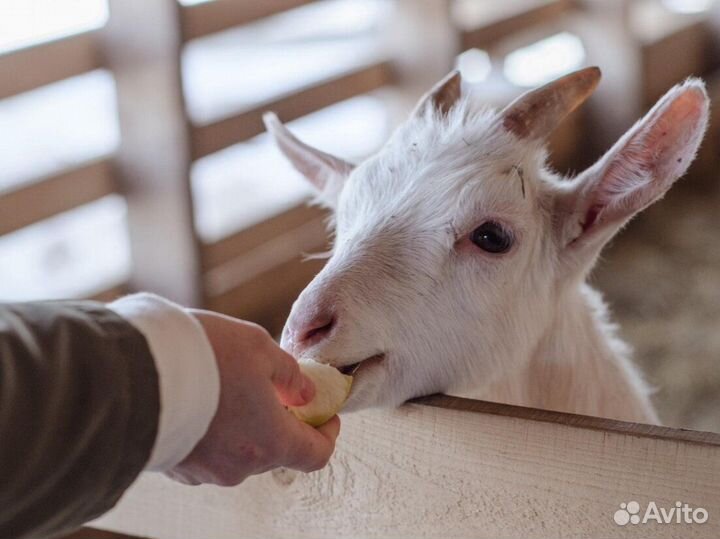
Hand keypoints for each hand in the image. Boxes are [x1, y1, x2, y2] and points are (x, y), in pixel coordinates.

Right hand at [166, 310, 339, 485]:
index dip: (327, 434)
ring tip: (228, 385)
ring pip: (239, 449)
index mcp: (270, 442)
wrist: (133, 372)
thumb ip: (290, 376)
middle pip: (275, 450)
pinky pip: (207, 450)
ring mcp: (205, 471)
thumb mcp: (260, 349)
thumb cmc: (204, 357)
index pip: (315, 455)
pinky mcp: (176, 466)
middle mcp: (239, 466)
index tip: (325, 414)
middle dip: (280, 420)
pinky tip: (202, 398)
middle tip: (273, 387)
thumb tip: (305, 394)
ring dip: (244, 424)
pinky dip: (214, 430)